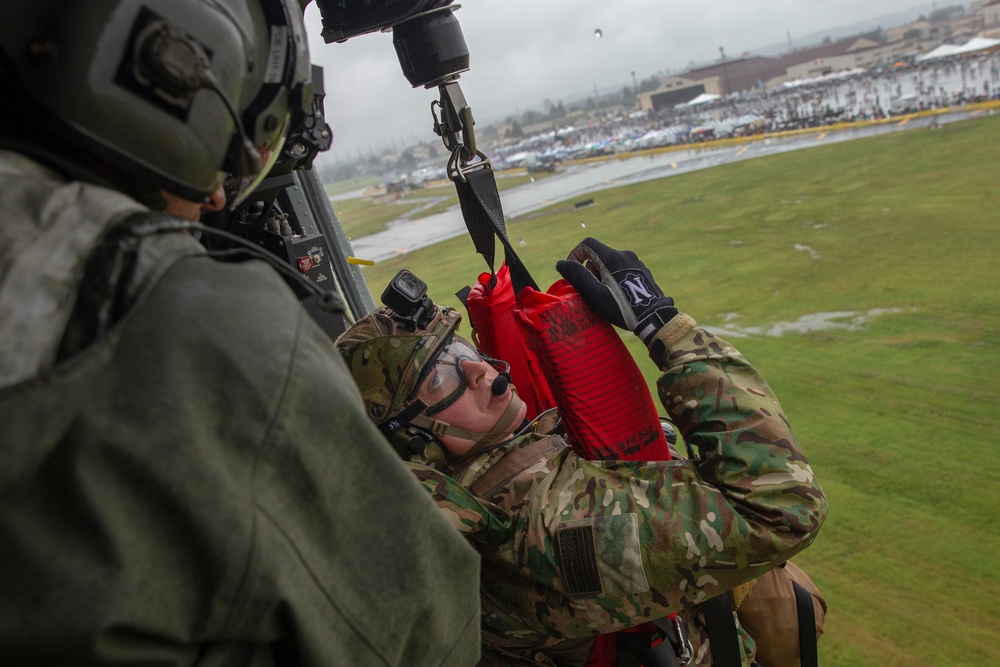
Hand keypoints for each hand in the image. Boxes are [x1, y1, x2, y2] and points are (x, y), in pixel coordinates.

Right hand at [556, 237, 677, 343]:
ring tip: (606, 296)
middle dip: (590, 270)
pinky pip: (622, 269)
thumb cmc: (621, 308)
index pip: (587, 244)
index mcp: (612, 257)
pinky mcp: (643, 272)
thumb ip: (577, 276)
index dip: (575, 255)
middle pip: (599, 255)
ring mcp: (636, 262)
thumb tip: (561, 263)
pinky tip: (619, 296)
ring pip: (611, 263)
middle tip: (591, 290)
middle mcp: (625, 255)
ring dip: (602, 276)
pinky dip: (614, 278)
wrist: (653, 317)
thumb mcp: (595, 294)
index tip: (572, 271)